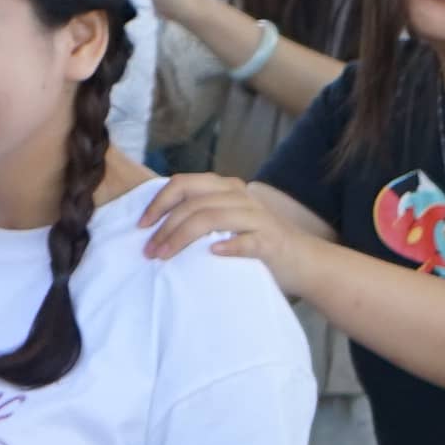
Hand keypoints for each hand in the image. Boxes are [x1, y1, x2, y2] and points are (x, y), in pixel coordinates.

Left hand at [138, 173, 329, 266]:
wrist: (303, 261)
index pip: (184, 184)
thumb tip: (154, 224)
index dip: (158, 203)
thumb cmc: (256, 242)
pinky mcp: (270, 241)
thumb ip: (201, 213)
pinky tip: (212, 254)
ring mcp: (257, 217)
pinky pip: (246, 240)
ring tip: (165, 257)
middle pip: (193, 202)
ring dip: (182, 237)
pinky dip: (227, 246)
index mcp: (226, 187)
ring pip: (211, 217)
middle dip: (165, 226)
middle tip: (149, 251)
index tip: (141, 226)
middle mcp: (241, 196)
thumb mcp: (227, 220)